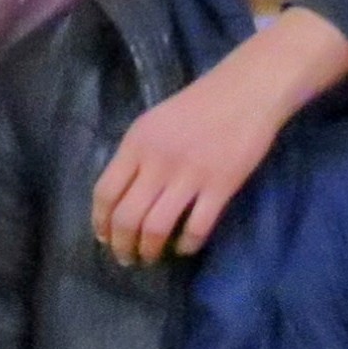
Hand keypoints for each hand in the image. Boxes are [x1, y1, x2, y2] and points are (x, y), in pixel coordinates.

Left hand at [92, 16, 334, 262]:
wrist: (246, 91)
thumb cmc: (198, 105)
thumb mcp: (154, 123)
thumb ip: (136, 156)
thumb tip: (121, 199)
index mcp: (136, 143)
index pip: (105, 192)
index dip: (101, 222)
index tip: (104, 238)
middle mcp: (158, 161)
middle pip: (127, 217)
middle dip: (122, 246)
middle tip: (127, 258)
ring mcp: (190, 175)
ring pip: (156, 228)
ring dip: (149, 250)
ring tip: (151, 257)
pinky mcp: (220, 186)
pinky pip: (197, 228)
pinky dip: (187, 244)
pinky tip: (184, 246)